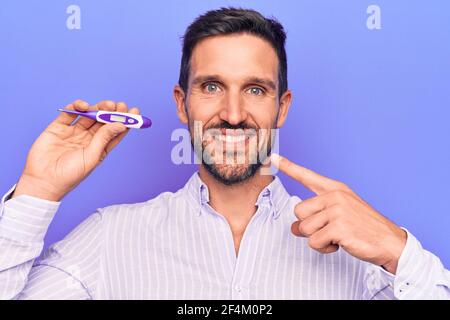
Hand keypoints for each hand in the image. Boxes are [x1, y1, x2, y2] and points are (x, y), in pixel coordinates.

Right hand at [12, 100, 139, 201]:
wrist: (43, 181)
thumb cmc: (70, 175)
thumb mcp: (91, 157)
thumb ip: (104, 139)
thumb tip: (120, 124)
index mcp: (99, 148)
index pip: (115, 131)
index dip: (125, 121)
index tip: (134, 110)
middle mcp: (88, 139)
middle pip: (103, 120)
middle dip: (112, 111)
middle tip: (118, 105)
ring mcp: (73, 132)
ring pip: (88, 115)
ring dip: (97, 107)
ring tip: (105, 105)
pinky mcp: (58, 128)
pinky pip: (69, 113)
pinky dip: (76, 106)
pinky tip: (83, 106)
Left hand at [271, 153, 406, 273]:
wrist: (390, 242)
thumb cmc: (364, 227)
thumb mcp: (340, 214)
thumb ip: (316, 215)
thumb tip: (294, 227)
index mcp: (335, 189)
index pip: (306, 175)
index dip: (288, 166)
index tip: (273, 156)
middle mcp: (334, 196)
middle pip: (298, 211)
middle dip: (309, 225)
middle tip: (329, 230)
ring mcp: (337, 210)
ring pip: (304, 228)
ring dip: (317, 239)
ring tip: (337, 237)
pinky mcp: (338, 227)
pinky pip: (314, 242)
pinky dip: (324, 248)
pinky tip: (340, 244)